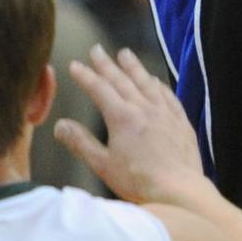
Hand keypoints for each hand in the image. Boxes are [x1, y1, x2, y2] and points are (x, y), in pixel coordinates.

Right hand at [54, 45, 202, 202]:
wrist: (179, 191)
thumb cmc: (139, 182)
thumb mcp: (103, 165)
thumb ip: (81, 143)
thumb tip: (60, 125)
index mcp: (122, 117)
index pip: (99, 89)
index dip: (85, 76)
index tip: (74, 65)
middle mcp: (144, 108)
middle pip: (122, 80)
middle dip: (106, 64)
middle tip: (96, 49)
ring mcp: (165, 113)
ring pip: (146, 82)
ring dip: (134, 67)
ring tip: (125, 54)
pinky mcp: (181, 122)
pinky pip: (168, 95)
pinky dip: (158, 84)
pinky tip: (155, 80)